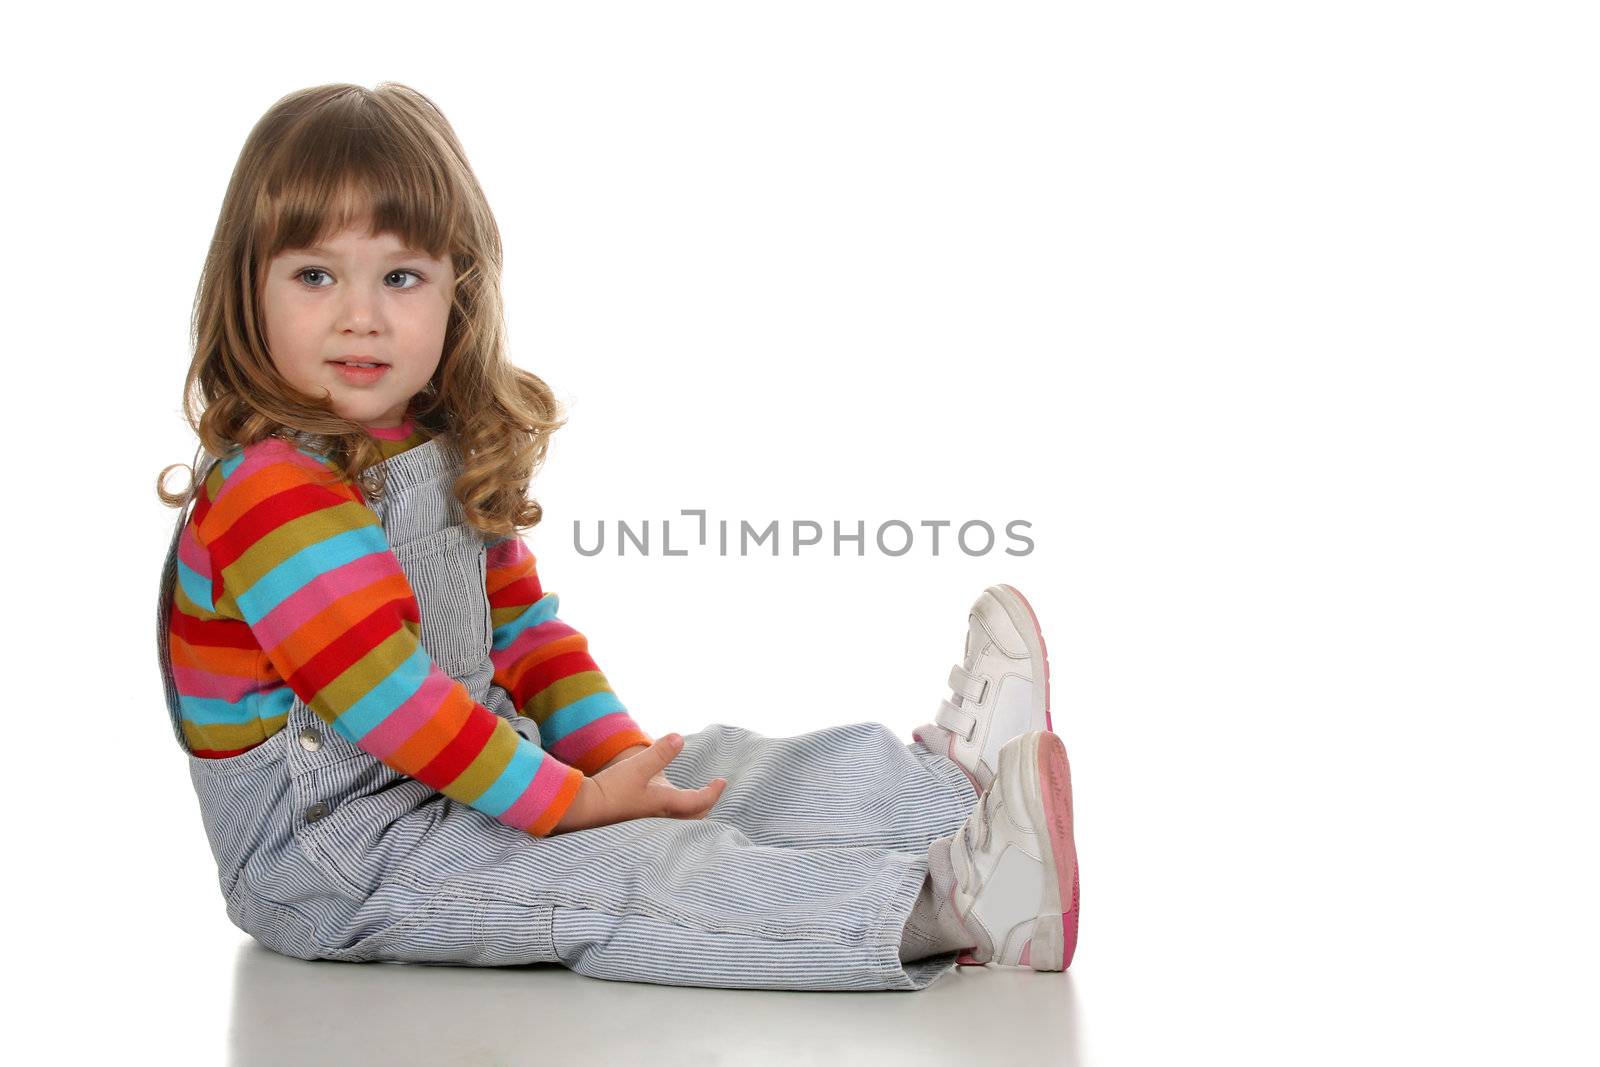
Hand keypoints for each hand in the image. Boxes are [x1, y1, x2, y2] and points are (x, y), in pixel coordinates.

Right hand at [552, 734, 726, 833]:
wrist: (583, 809)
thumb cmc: (611, 789)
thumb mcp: (636, 767)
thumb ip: (659, 753)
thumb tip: (679, 738)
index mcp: (665, 805)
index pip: (699, 802)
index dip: (713, 792)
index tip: (721, 781)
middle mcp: (659, 818)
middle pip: (693, 818)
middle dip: (706, 806)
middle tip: (712, 792)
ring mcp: (647, 823)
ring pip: (679, 822)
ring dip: (691, 812)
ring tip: (694, 800)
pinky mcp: (635, 822)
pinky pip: (665, 822)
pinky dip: (675, 816)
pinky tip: (665, 807)